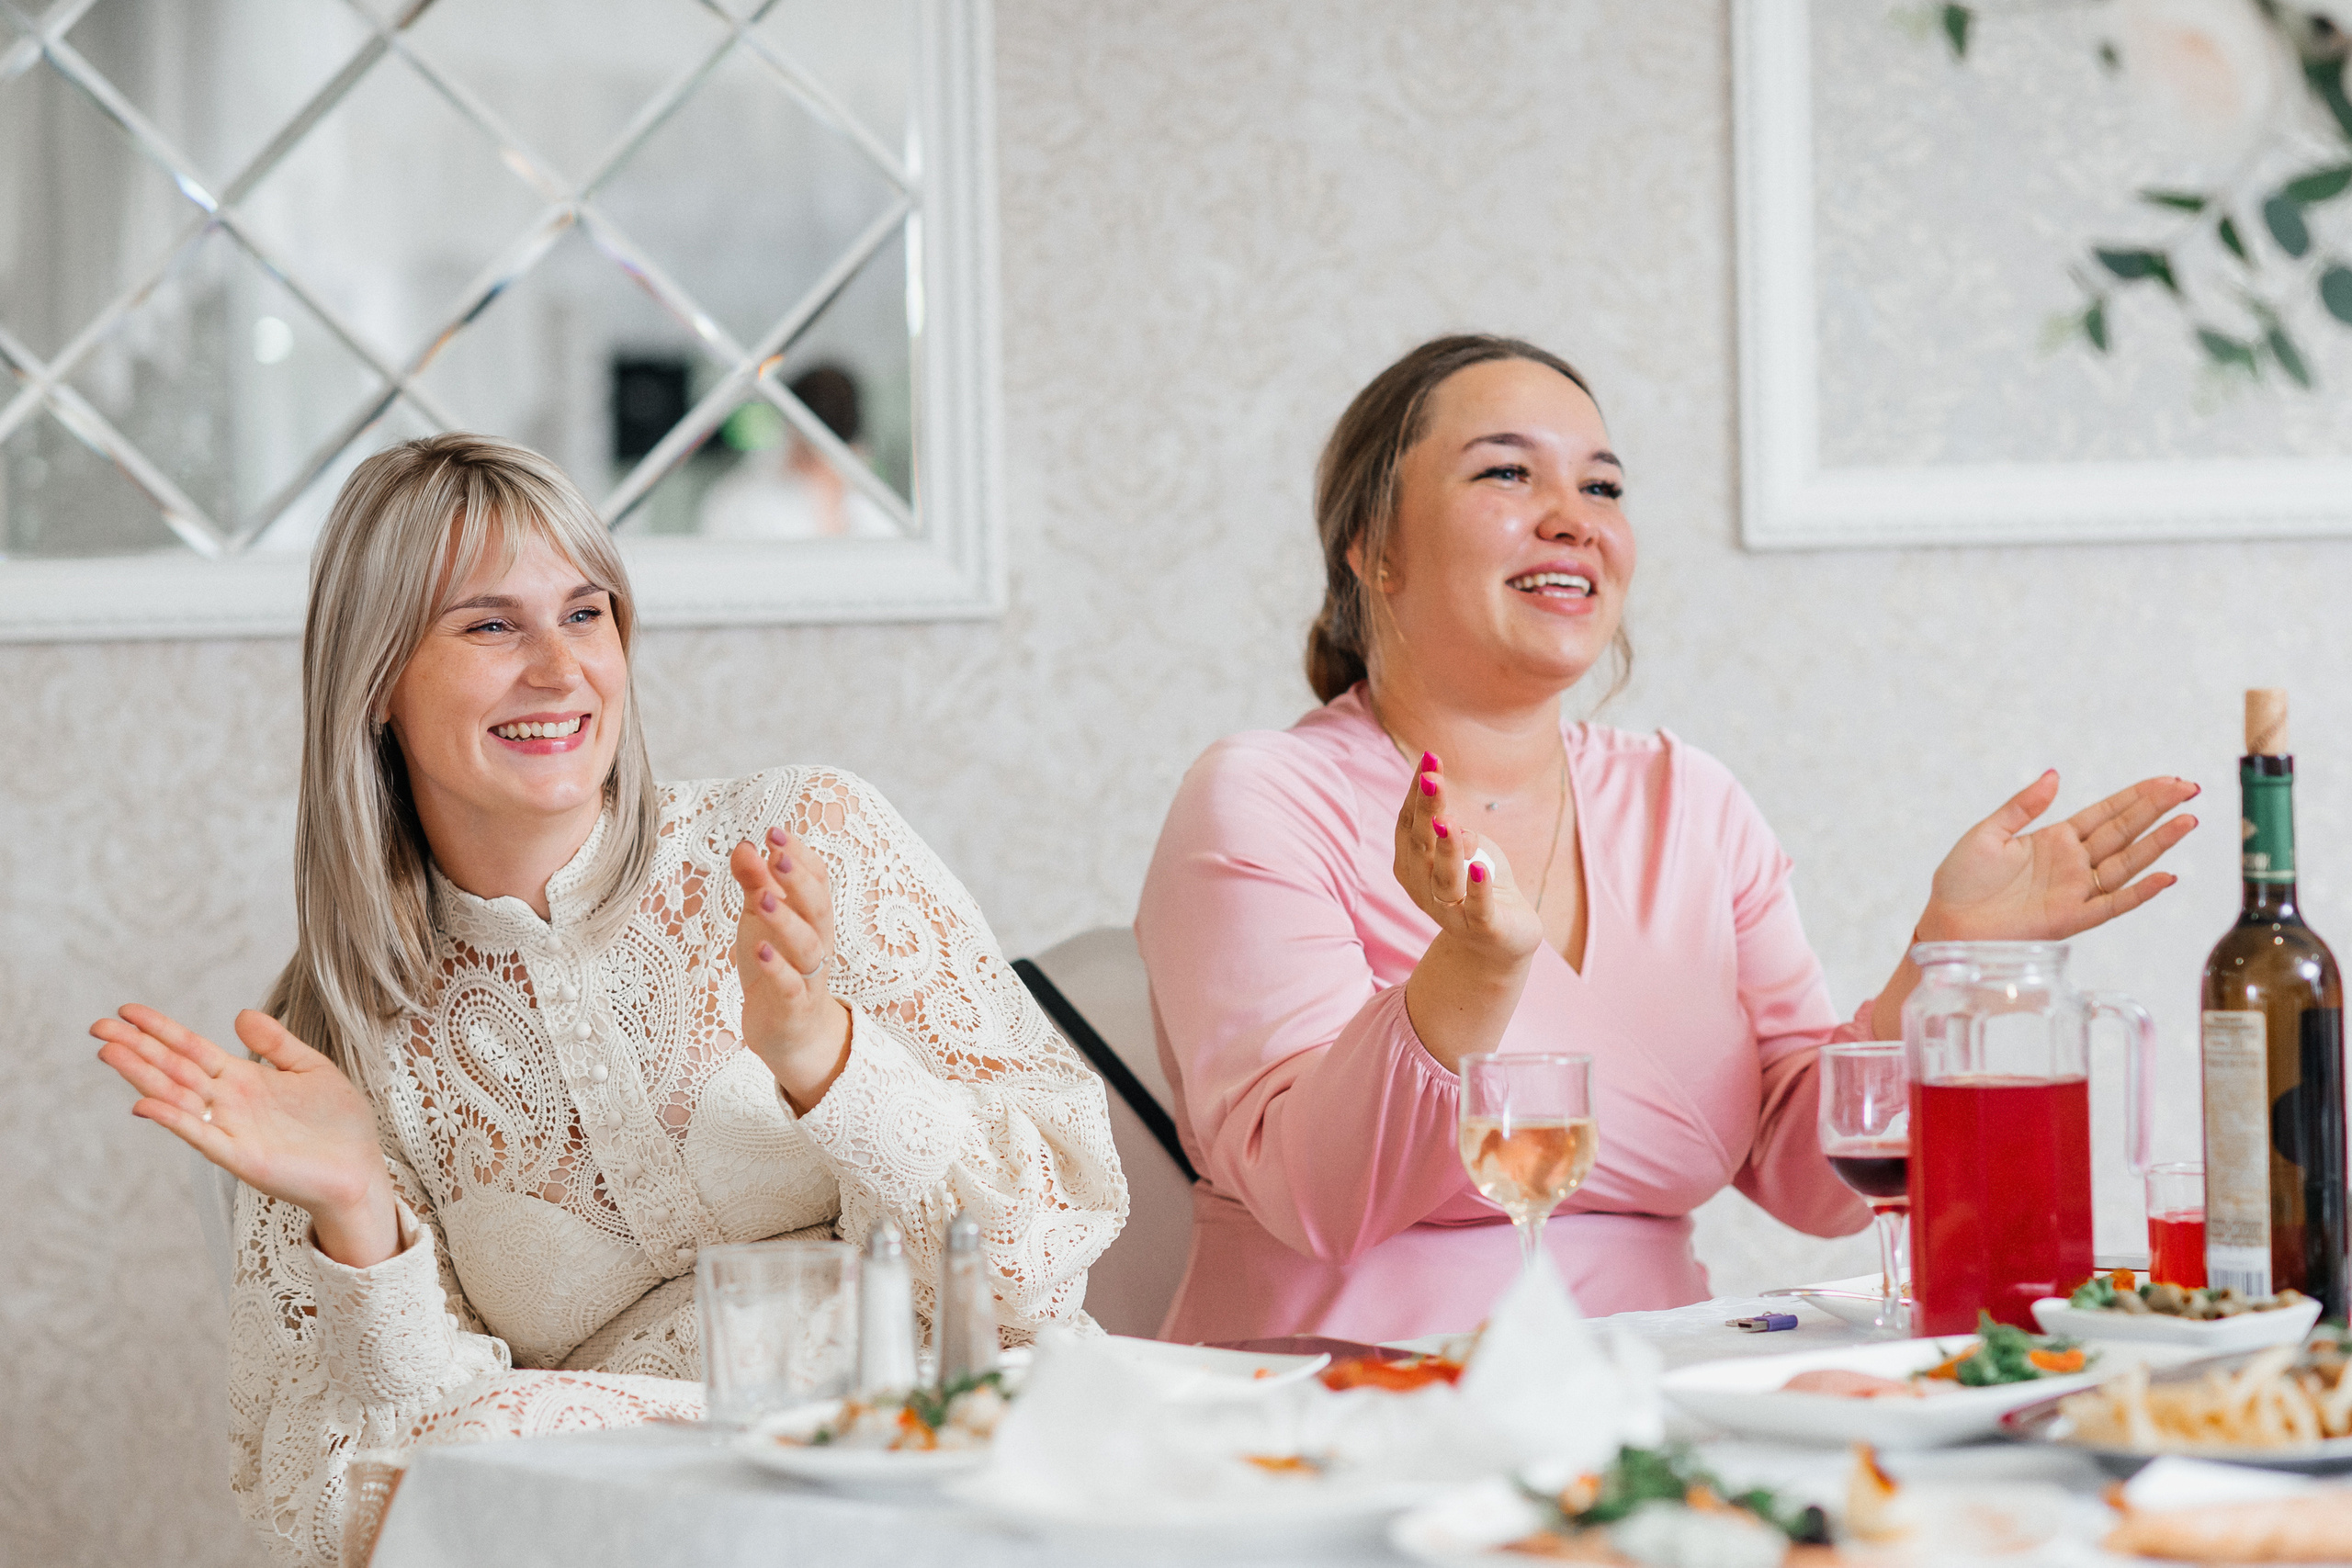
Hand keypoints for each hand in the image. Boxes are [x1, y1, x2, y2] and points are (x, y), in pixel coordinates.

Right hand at [91, 1004, 397, 1266]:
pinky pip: (199, 1135)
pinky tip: (143, 1104)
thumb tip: (240, 1014)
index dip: (161, 1030)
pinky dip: (172, 1119)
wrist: (360, 1171)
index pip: (192, 1049)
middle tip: (98, 1026)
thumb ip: (276, 1043)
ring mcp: (230, 1129)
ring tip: (109, 1052)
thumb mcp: (311, 1068)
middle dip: (137, 1048)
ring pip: (176, 1097)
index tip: (127, 1010)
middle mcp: (229, 1102)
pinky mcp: (240, 1157)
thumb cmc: (338, 1124)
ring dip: (142, 1076)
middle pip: (173, 1069)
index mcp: (244, 1079)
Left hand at [729, 827, 851, 1109]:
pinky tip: (760, 950)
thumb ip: (755, 883)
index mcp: (812, 917)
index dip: (800, 855)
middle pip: (818, 906)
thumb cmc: (778, 966)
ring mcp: (809, 975)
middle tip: (778, 854)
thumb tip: (745, 844)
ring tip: (763, 898)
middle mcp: (818, 942)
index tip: (775, 832)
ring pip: (807, 944)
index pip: (817, 879)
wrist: (791, 1033)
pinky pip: (791, 986)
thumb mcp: (761, 921)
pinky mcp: (795, 1006)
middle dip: (799, 879)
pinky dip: (778, 969)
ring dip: (786, 920)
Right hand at [1393, 752, 1542, 971]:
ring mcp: (1450, 911)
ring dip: (1446, 849)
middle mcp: (1423, 888)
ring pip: (1444, 878)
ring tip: (1449, 821)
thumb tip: (1446, 817)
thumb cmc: (1479, 884)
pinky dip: (1478, 891)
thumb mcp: (1466, 847)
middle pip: (1421, 846)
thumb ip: (1453, 828)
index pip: (1409, 825)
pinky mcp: (1482, 929)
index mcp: (1413, 865)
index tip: (1429, 760)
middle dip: (1427, 811)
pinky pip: (1477, 910)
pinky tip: (1481, 870)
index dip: (1417, 794)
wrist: (1501, 940)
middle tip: (1431, 777)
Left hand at [1919, 770, 2198, 942]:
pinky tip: (2165, 877)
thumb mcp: (1988, 833)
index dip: (2137, 796)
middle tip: (2189, 788)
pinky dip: (2139, 893)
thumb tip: (2054, 775)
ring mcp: (2075, 891)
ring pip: (2127, 863)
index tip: (2169, 781)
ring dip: (2158, 844)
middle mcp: (2072, 864)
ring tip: (2188, 821)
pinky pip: (2112, 905)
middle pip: (2124, 832)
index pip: (2106, 813)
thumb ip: (2022, 806)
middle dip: (2157, 810)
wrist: (1947, 922)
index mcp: (2054, 839)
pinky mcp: (2070, 918)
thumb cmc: (1961, 881)